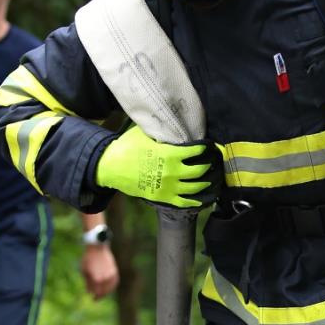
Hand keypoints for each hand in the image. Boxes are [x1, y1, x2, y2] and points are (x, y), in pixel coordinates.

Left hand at [81, 244, 119, 299]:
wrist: (97, 247)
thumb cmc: (88, 259)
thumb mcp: (84, 271)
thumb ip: (87, 283)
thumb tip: (89, 292)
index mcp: (96, 279)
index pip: (97, 292)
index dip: (95, 296)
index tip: (92, 298)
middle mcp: (105, 279)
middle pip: (104, 292)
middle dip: (100, 296)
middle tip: (96, 299)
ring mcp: (111, 275)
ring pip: (110, 288)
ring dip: (106, 292)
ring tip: (103, 294)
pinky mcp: (115, 271)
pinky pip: (115, 282)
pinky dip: (112, 286)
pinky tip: (109, 288)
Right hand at [96, 125, 212, 208]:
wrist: (111, 167)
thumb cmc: (127, 146)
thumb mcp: (145, 133)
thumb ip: (161, 130)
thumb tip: (173, 123)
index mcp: (170, 154)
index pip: (197, 151)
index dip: (206, 148)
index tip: (210, 146)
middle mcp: (173, 172)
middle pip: (201, 170)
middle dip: (209, 166)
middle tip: (213, 162)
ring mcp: (169, 186)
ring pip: (196, 187)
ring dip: (206, 182)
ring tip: (211, 178)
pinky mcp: (163, 197)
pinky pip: (185, 201)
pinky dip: (196, 200)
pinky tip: (202, 198)